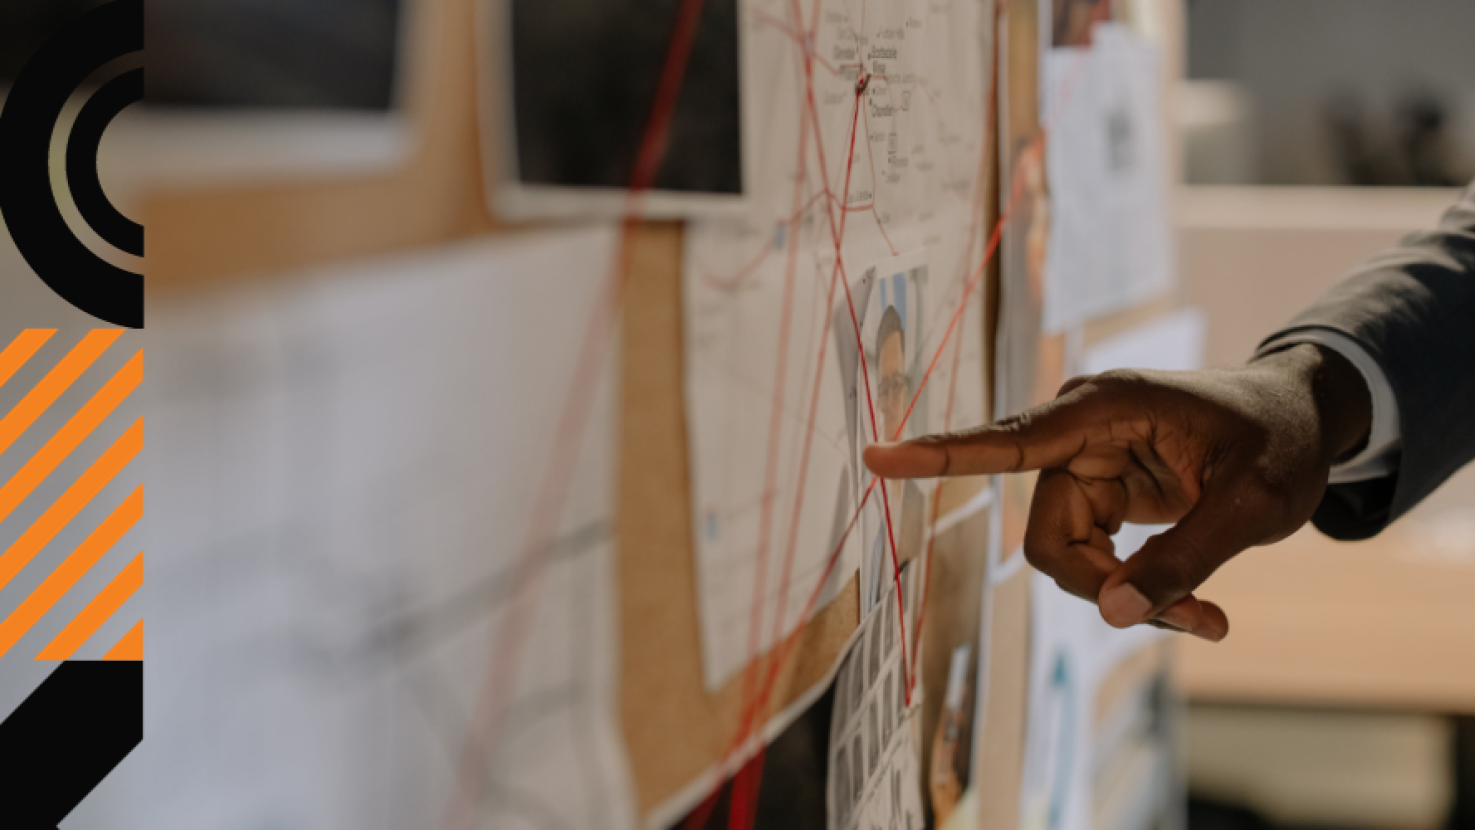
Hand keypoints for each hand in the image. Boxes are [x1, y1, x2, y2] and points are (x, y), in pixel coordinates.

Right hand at [863, 344, 1371, 640]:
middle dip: (1109, 589)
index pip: (1009, 439)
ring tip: (1207, 616)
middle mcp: (1078, 434)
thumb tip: (1111, 614)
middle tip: (1197, 619)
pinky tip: (1196, 608)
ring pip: (1067, 560)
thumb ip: (1181, 561)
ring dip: (1130, 598)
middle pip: (1048, 538)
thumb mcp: (1251, 506)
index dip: (940, 454)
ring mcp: (1084, 467)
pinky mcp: (1098, 495)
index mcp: (1106, 408)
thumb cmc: (1280, 443)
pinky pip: (1091, 562)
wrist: (1299, 422)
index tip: (877, 457)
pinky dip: (1137, 593)